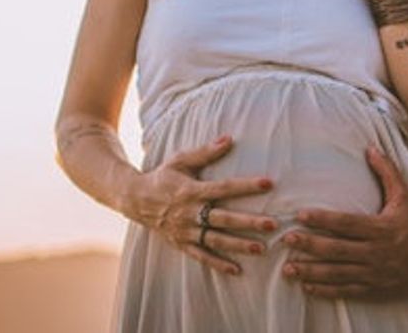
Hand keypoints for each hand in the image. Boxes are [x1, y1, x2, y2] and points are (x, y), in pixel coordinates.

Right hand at [125, 135, 276, 274]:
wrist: (135, 199)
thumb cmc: (163, 176)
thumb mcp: (181, 160)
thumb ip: (206, 152)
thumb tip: (229, 138)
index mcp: (192, 190)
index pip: (223, 188)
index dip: (246, 186)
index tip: (268, 184)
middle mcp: (190, 212)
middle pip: (224, 218)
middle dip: (249, 222)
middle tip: (272, 223)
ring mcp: (186, 230)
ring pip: (215, 239)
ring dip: (239, 245)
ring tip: (261, 248)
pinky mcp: (181, 243)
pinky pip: (201, 256)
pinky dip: (218, 263)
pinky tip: (237, 269)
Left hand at [281, 147, 407, 297]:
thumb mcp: (405, 197)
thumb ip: (386, 172)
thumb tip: (370, 148)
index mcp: (381, 229)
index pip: (347, 223)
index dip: (323, 219)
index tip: (301, 215)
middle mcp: (376, 252)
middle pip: (337, 249)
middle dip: (310, 245)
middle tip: (287, 239)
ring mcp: (374, 273)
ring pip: (337, 273)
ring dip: (311, 270)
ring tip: (289, 268)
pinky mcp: (374, 288)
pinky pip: (346, 290)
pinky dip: (326, 290)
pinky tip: (308, 287)